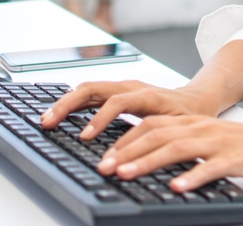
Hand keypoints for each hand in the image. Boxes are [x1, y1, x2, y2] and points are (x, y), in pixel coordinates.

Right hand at [41, 80, 215, 135]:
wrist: (195, 99)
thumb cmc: (187, 116)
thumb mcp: (178, 128)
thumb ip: (159, 137)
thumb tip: (138, 155)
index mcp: (148, 95)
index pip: (118, 101)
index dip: (100, 119)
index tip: (86, 137)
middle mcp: (132, 86)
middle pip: (94, 88)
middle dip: (69, 104)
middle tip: (49, 122)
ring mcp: (122, 87)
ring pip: (88, 88)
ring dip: (66, 102)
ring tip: (46, 119)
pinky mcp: (117, 91)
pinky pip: (91, 93)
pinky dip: (73, 102)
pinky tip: (59, 115)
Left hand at [96, 115, 242, 191]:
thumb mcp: (211, 142)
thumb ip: (185, 148)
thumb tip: (153, 162)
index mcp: (194, 123)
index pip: (152, 125)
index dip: (125, 139)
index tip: (105, 155)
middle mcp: (202, 129)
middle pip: (157, 134)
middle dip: (127, 150)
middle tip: (105, 167)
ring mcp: (217, 143)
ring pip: (177, 148)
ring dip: (148, 162)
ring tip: (127, 174)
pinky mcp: (234, 159)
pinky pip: (211, 168)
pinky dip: (192, 176)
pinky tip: (177, 187)